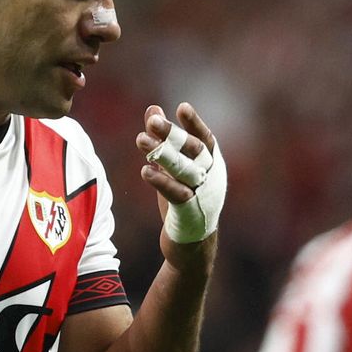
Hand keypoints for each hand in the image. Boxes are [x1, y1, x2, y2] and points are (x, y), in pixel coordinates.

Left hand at [135, 102, 224, 258]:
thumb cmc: (184, 200)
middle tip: (152, 121)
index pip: (204, 138)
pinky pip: (176, 194)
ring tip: (140, 140)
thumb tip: (153, 110)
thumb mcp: (174, 168)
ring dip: (162, 154)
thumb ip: (164, 139)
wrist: (192, 244)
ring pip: (183, 170)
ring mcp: (202, 195)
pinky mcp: (189, 212)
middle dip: (173, 134)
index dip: (194, 123)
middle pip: (194, 151)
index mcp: (211, 164)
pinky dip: (161, 181)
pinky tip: (145, 170)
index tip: (182, 107)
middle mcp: (210, 177)